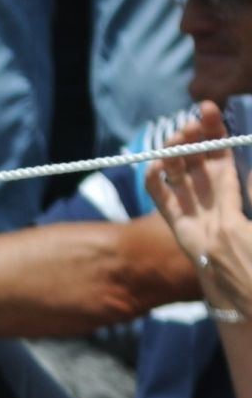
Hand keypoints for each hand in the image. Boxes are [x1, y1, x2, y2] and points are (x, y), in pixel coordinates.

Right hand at [147, 101, 251, 318]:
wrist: (248, 289)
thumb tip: (250, 159)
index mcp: (236, 190)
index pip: (223, 153)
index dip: (215, 130)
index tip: (209, 109)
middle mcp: (213, 197)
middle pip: (199, 160)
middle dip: (194, 136)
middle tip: (191, 121)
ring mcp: (195, 212)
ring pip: (179, 175)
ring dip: (174, 154)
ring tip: (176, 138)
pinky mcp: (180, 228)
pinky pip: (164, 201)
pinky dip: (155, 183)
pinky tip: (155, 167)